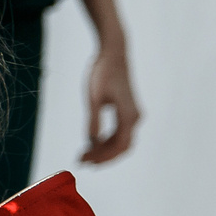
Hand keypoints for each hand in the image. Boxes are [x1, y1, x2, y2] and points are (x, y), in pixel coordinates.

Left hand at [80, 46, 138, 163]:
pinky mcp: (127, 110)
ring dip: (103, 150)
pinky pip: (119, 132)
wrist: (113, 53)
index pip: (119, 146)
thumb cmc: (102, 72)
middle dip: (103, 157)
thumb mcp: (93, 98)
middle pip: (121, 147)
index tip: (86, 162)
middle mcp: (134, 117)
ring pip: (121, 141)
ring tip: (83, 155)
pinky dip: (106, 140)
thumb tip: (91, 142)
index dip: (103, 157)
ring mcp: (132, 114)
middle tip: (81, 161)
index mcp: (129, 115)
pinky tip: (91, 143)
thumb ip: (93, 120)